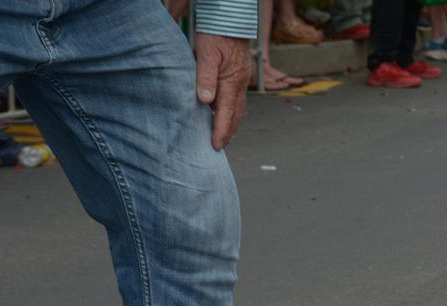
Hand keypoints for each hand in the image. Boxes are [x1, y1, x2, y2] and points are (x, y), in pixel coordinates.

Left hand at [194, 33, 250, 149]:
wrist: (230, 18)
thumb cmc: (216, 34)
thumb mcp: (206, 53)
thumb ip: (205, 77)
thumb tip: (205, 101)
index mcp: (231, 81)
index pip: (226, 112)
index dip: (221, 130)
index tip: (216, 145)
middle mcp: (239, 84)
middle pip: (236, 114)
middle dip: (228, 131)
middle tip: (220, 146)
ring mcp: (241, 79)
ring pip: (238, 107)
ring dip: (232, 122)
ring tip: (224, 135)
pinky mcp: (239, 74)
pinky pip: (237, 98)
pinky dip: (231, 109)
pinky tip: (224, 112)